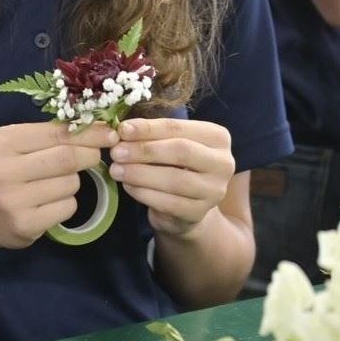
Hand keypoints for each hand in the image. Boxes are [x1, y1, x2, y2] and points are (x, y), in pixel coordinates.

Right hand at [0, 121, 116, 251]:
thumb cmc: (0, 172)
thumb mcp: (13, 146)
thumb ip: (48, 136)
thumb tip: (99, 128)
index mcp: (3, 142)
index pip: (57, 133)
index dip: (89, 133)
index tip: (109, 133)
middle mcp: (4, 170)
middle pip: (67, 158)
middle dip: (90, 155)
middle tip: (95, 157)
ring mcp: (13, 200)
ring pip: (70, 184)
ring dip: (74, 182)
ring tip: (56, 184)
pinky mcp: (25, 224)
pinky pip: (67, 207)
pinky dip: (67, 203)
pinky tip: (50, 203)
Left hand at [108, 118, 233, 237]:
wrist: (184, 206)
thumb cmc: (174, 166)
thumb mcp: (166, 145)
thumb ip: (150, 136)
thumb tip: (122, 131)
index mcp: (217, 137)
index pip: (178, 128)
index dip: (148, 128)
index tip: (122, 130)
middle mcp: (223, 162)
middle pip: (180, 151)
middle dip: (144, 150)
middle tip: (116, 152)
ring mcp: (214, 190)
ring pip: (175, 179)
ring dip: (140, 173)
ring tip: (116, 170)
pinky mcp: (200, 212)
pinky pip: (168, 203)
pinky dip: (144, 193)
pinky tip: (127, 186)